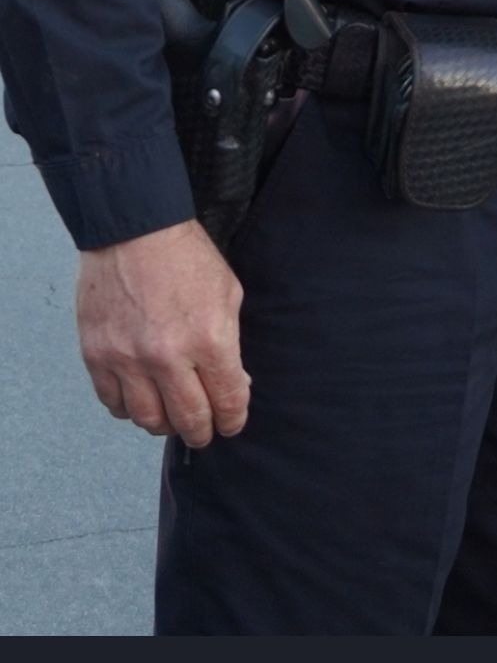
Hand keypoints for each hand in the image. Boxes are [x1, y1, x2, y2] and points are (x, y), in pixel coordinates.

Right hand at [76, 220, 248, 445]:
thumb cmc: (187, 257)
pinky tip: (141, 399)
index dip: (233, 419)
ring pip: (147, 419)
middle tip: (204, 432)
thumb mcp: (228, 294)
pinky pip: (113, 403)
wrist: (135, 230)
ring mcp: (127, 358)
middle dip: (201, 432)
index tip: (232, 423)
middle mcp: (167, 356)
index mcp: (209, 338)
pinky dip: (129, 409)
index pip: (226, 400)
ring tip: (172, 417)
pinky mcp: (97, 355)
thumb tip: (233, 384)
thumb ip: (231, 344)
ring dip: (164, 425)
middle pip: (187, 419)